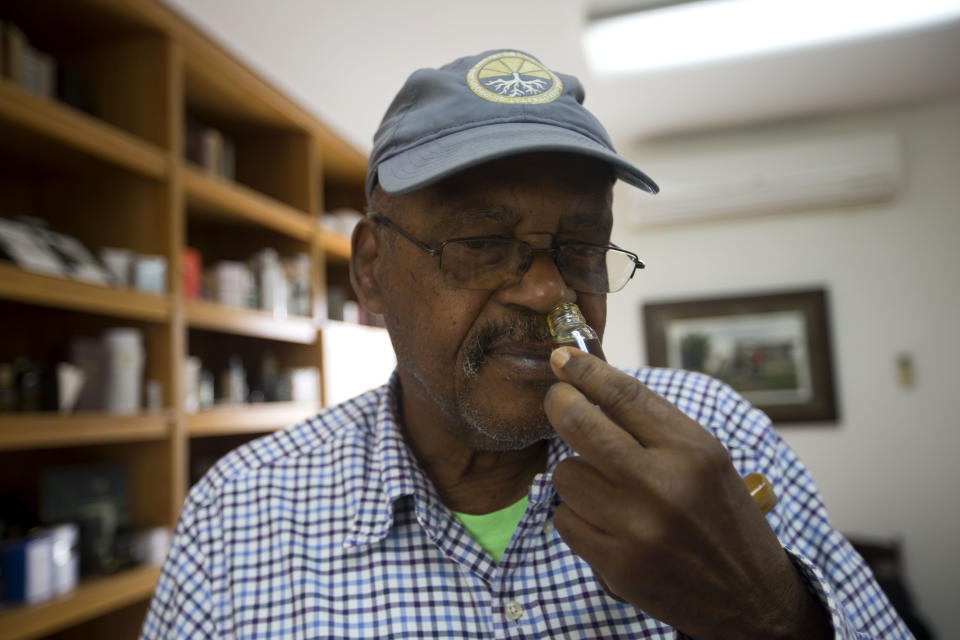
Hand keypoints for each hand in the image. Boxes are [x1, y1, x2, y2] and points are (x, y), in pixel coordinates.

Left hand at [543, 348, 830, 639]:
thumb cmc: (724, 519)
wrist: (749, 598)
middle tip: (558, 400)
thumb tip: (595, 386)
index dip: (585, 369)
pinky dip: (575, 516)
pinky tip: (603, 522)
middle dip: (559, 404)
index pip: (624, 394)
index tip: (562, 357)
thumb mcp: (707, 460)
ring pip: (565, 475)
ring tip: (604, 487)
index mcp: (692, 451)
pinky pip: (564, 520)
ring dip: (576, 475)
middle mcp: (663, 484)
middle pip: (580, 424)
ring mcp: (636, 527)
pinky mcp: (616, 564)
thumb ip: (655, 426)